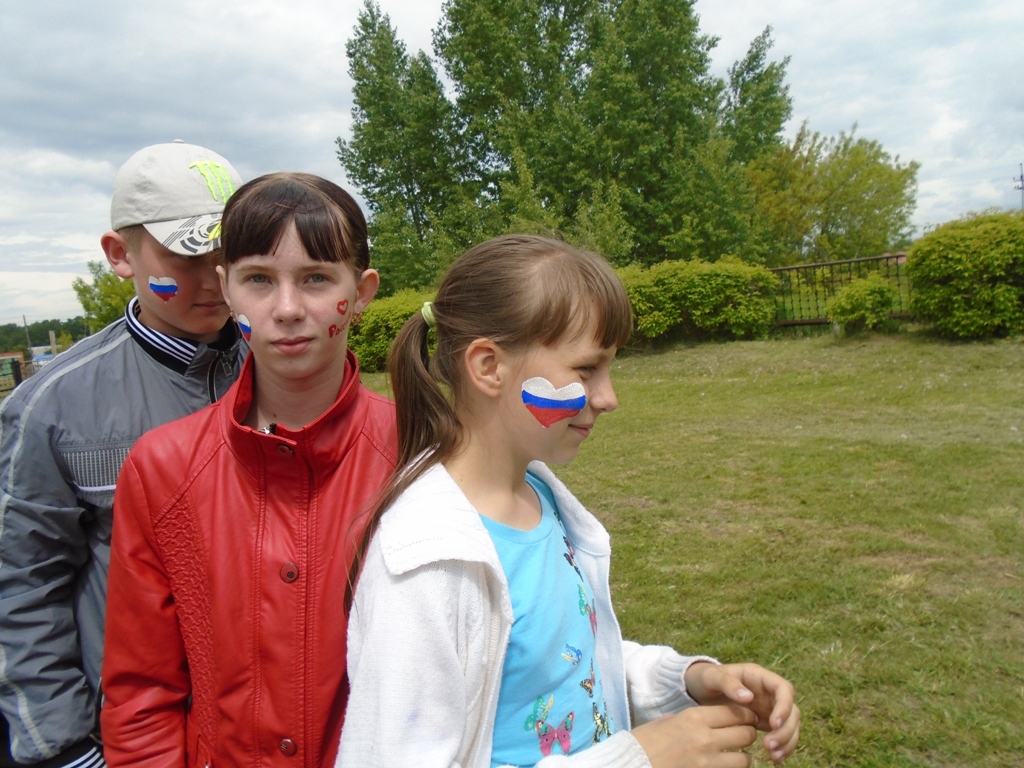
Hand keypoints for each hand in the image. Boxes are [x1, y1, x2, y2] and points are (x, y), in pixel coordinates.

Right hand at [631, 702, 757, 767]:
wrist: (633, 763)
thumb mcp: (669, 721)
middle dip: (746, 734)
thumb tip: (715, 720)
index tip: (746, 717)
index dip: (745, 715)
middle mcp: (704, 739)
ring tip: (734, 756)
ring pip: (744, 759)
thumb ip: (694, 720)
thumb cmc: (646, 741)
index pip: (734, 713)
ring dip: (741, 757)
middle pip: (745, 734)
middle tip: (742, 736)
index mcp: (694, 718)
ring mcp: (706, 762)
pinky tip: (723, 766)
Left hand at [683, 662, 800, 763]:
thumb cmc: (706, 679)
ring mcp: (769, 707)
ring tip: (774, 756)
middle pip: (792, 710)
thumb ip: (728, 683)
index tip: (774, 723)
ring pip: (790, 725)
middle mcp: (769, 692)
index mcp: (759, 676)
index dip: (784, 706)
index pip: (783, 689)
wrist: (700, 689)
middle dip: (786, 729)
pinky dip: (782, 747)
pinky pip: (781, 735)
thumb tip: (748, 698)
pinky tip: (774, 759)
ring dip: (787, 741)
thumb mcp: (712, 677)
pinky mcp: (766, 722)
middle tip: (769, 745)